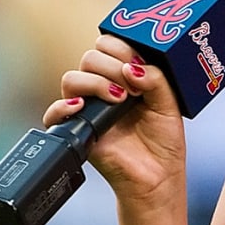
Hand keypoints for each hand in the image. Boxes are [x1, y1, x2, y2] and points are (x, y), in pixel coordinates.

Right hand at [40, 34, 184, 206]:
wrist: (158, 178)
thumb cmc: (163, 142)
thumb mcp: (169, 105)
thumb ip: (156, 80)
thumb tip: (133, 67)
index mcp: (124, 76)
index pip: (109, 46)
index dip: (121, 48)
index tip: (138, 63)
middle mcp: (103, 88)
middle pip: (89, 58)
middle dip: (111, 66)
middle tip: (133, 87)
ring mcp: (89, 108)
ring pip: (72, 78)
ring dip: (95, 82)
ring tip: (119, 99)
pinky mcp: (78, 129)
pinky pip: (54, 113)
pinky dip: (62, 106)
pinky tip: (82, 107)